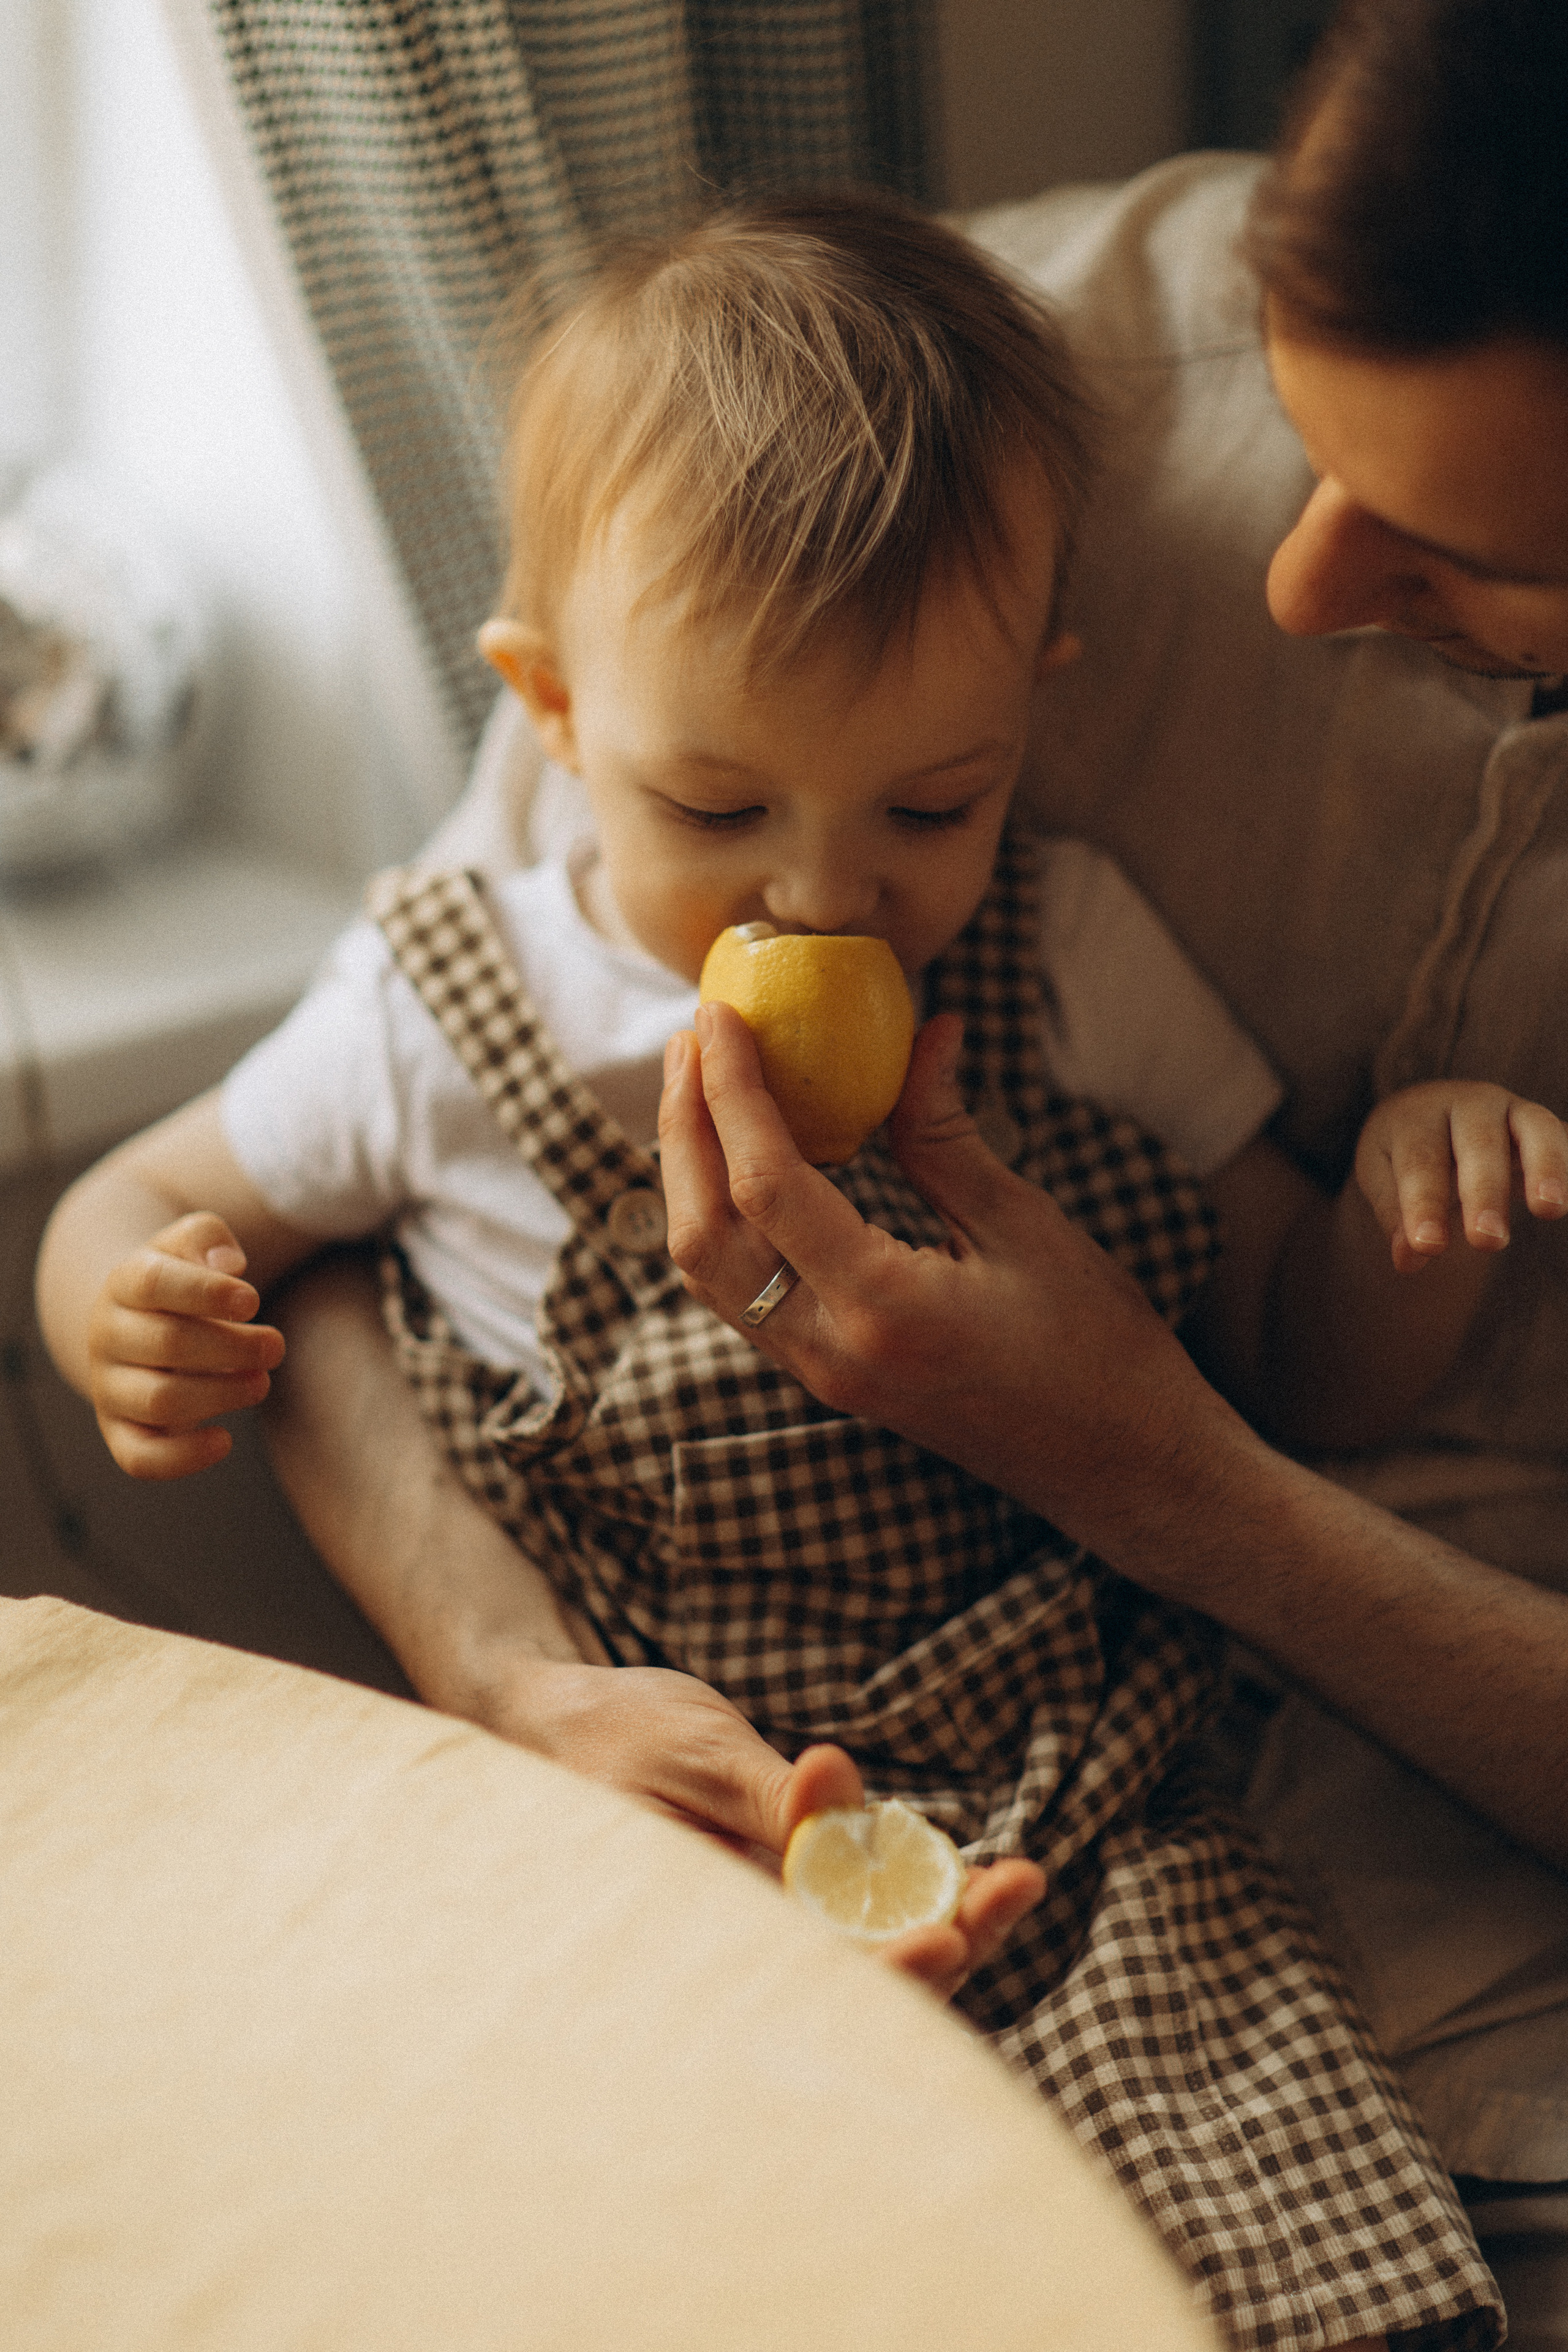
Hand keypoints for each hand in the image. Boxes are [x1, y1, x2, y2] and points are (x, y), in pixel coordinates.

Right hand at [85, 1211, 285, 1477]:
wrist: (135, 1325)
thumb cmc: (181, 1281)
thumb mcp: (190, 1243)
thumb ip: (207, 1237)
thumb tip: (228, 1265)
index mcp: (124, 1284)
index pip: (154, 1283)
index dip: (207, 1292)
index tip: (253, 1301)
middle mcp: (108, 1336)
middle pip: (167, 1344)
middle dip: (232, 1348)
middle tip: (275, 1346)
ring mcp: (111, 1388)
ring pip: (159, 1401)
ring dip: (221, 1395)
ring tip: (261, 1382)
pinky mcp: (120, 1432)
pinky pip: (140, 1458)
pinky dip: (183, 1457)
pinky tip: (224, 1439)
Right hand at [484, 1657, 1042, 1998]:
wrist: (552, 1723)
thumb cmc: (611, 1731)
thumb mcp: (696, 1747)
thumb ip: (776, 1796)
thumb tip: (844, 1798)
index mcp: (699, 1927)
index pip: (813, 1977)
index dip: (891, 1970)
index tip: (956, 1929)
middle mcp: (733, 1945)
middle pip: (857, 1979)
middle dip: (951, 1939)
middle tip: (1020, 1883)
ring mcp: (756, 1926)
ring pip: (864, 1953)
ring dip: (945, 1921)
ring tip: (1013, 1880)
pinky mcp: (773, 1900)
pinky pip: (848, 1920)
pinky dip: (908, 1898)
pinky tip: (960, 1873)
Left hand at [658, 1001, 1209, 1543]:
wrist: (1122, 1467)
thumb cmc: (1097, 1349)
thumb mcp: (1024, 1226)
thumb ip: (946, 1134)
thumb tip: (926, 1032)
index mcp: (883, 1309)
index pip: (765, 1187)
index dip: (730, 1091)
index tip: (719, 1016)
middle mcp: (829, 1353)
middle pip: (704, 1233)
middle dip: (684, 1127)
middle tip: (693, 1037)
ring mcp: (820, 1377)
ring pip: (707, 1273)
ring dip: (689, 1175)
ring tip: (700, 1087)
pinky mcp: (826, 1381)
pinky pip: (740, 1296)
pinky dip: (721, 1221)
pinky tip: (740, 1163)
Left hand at [1355, 1080, 1567, 1270]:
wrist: (1432, 1117)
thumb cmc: (1402, 1157)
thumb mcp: (1384, 1180)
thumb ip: (1395, 1215)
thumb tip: (1408, 1259)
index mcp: (1417, 1116)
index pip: (1420, 1160)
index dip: (1424, 1203)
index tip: (1429, 1246)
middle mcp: (1468, 1104)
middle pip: (1479, 1143)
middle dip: (1485, 1192)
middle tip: (1487, 1241)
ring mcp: (1514, 1110)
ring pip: (1536, 1128)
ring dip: (1545, 1168)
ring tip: (1548, 1209)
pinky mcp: (1546, 1126)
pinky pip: (1565, 1137)